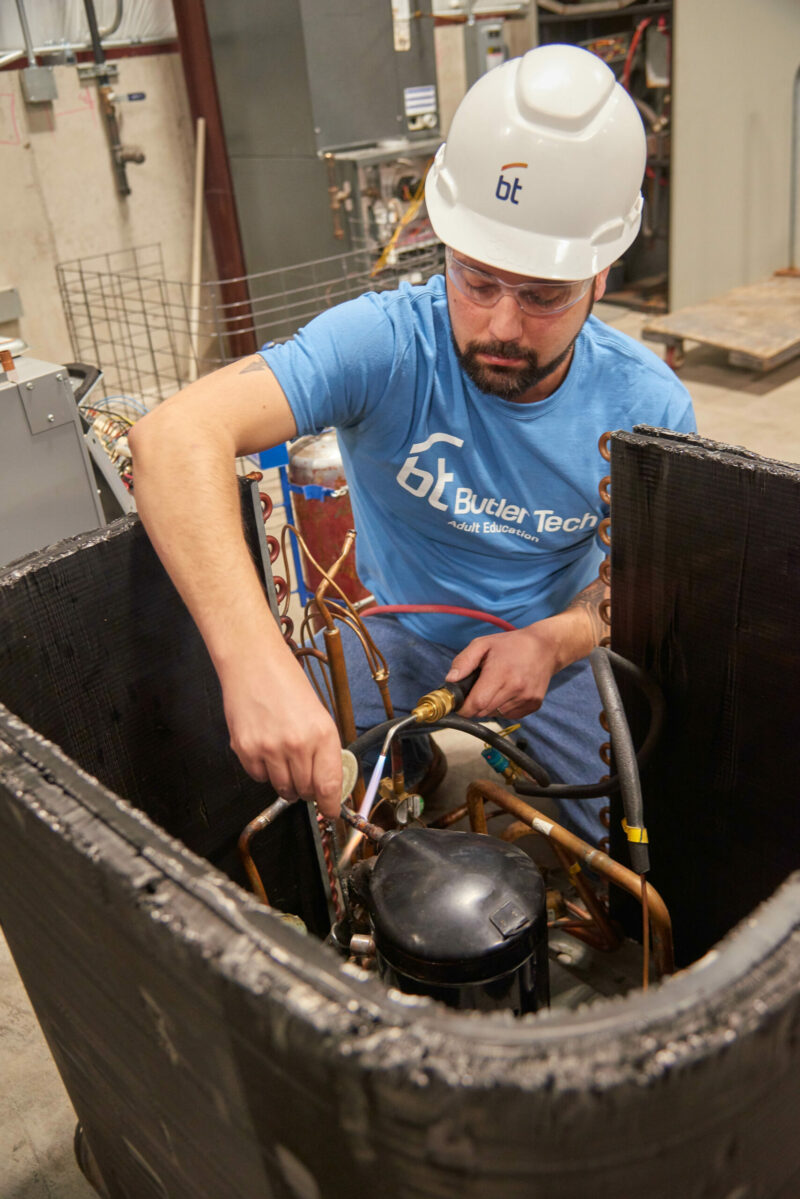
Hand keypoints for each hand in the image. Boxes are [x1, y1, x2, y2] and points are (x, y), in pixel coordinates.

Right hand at [221, 657, 343, 817]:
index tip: (330, 811)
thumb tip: (325, 785)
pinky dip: (263, 770)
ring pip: (281, 788)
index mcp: (322, 735)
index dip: (330, 805)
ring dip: (285, 781)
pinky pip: (258, 777)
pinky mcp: (244, 750)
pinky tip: (264, 748)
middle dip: (306, 789)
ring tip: (282, 756)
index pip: (329, 786)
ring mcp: (269, 749)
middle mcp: (297, 745)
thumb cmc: (287, 685)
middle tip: (303, 774)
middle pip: (305, 791)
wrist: (254, 664)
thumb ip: (323, 751)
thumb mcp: (319, 715)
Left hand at [445, 622, 562, 720]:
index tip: (460, 704)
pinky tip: (507, 691)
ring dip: (490, 706)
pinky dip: (503, 707)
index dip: (464, 708)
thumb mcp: (483, 644)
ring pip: (496, 714)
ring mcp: (527, 698)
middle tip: (477, 690)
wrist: (545, 647)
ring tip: (495, 687)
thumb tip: (450, 680)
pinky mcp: (534, 705)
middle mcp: (516, 689)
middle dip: (475, 705)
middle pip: (484, 711)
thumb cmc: (511, 645)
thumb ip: (463, 661)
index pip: (477, 704)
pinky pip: (509, 715)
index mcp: (501, 673)